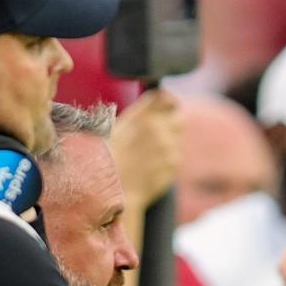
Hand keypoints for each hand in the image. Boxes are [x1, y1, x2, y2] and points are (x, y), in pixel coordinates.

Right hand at [111, 88, 181, 210]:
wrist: (111, 187)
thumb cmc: (107, 157)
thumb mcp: (117, 128)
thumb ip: (141, 117)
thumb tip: (158, 110)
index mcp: (142, 116)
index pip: (165, 98)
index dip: (169, 100)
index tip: (169, 104)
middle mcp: (159, 129)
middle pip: (178, 117)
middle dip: (172, 121)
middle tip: (162, 129)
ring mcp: (169, 147)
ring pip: (176, 138)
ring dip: (168, 142)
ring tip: (147, 153)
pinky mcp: (174, 163)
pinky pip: (175, 156)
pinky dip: (167, 159)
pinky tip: (149, 166)